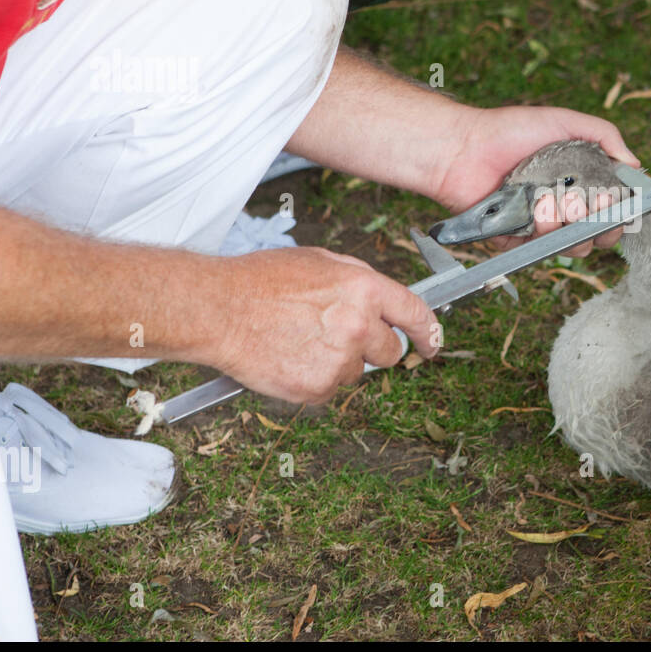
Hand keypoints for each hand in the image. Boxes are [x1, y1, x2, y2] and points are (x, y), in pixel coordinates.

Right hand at [215, 247, 437, 402]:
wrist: (218, 310)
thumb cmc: (262, 281)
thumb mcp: (320, 261)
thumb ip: (359, 280)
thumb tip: (383, 300)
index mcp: (365, 289)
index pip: (415, 314)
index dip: (429, 333)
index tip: (432, 344)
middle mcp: (358, 325)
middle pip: (390, 353)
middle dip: (372, 349)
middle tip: (339, 338)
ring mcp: (339, 360)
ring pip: (355, 372)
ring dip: (336, 363)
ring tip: (299, 341)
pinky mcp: (317, 388)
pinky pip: (328, 390)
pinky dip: (313, 380)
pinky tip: (289, 358)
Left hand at [434, 105, 650, 255]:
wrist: (463, 150)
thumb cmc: (511, 130)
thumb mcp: (566, 121)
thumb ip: (606, 138)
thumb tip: (637, 166)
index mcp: (585, 180)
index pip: (630, 200)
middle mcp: (570, 207)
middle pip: (611, 230)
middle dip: (610, 220)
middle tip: (595, 202)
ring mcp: (547, 229)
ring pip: (582, 245)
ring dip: (574, 225)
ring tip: (553, 203)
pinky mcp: (522, 245)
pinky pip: (547, 250)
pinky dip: (544, 230)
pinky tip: (531, 211)